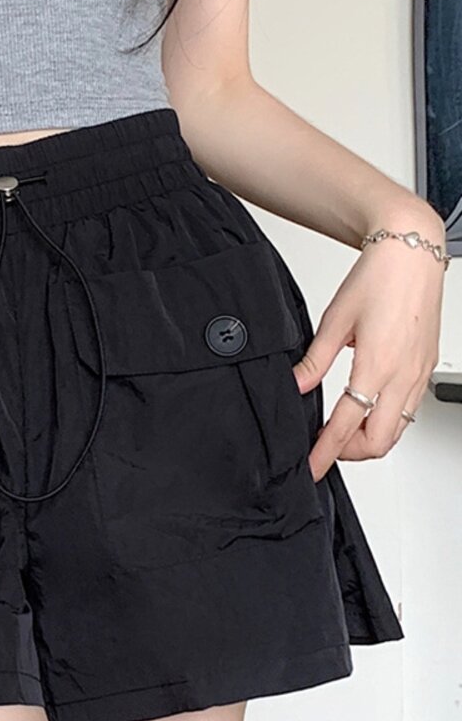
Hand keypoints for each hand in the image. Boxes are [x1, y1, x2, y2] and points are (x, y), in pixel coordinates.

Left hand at [291, 225, 444, 482]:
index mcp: (377, 365)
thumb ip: (314, 361)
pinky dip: (386, 422)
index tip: (311, 466)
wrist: (412, 254)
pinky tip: (366, 412)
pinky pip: (408, 410)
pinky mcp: (425, 368)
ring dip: (368, 440)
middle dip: (349, 453)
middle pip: (379, 440)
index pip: (347, 425)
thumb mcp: (334, 321)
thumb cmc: (376, 279)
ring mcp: (418, 374)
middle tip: (323, 448)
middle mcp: (403, 375)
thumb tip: (295, 386)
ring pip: (397, 430)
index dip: (325, 452)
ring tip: (340, 434)